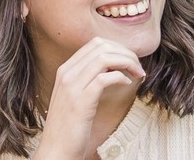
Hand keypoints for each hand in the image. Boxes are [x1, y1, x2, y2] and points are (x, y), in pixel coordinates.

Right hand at [33, 37, 146, 158]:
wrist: (56, 150)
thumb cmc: (69, 127)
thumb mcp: (75, 97)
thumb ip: (87, 80)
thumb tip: (113, 68)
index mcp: (65, 70)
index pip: (94, 44)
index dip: (117, 48)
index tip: (130, 61)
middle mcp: (66, 73)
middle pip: (101, 46)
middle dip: (125, 53)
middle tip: (138, 67)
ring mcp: (72, 86)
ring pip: (105, 57)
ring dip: (127, 63)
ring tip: (138, 74)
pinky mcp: (81, 100)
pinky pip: (105, 78)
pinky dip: (121, 78)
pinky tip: (127, 85)